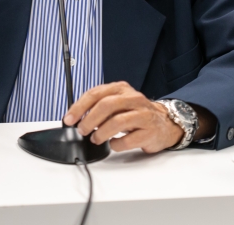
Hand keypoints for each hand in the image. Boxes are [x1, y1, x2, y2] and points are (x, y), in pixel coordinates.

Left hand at [63, 82, 206, 153]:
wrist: (164, 123)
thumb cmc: (135, 114)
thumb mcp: (118, 104)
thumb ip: (99, 107)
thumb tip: (75, 118)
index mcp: (121, 89)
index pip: (96, 93)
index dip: (79, 107)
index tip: (69, 119)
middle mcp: (133, 98)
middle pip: (107, 105)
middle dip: (89, 119)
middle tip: (81, 130)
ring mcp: (143, 114)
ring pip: (118, 121)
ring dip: (101, 133)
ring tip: (95, 139)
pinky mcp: (150, 131)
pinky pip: (129, 139)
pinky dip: (117, 144)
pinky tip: (113, 144)